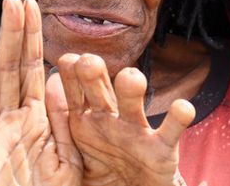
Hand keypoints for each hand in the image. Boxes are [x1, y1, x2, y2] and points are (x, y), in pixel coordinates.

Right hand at [0, 0, 81, 185]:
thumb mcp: (68, 153)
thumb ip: (62, 119)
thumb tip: (52, 78)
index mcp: (32, 114)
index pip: (31, 66)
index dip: (29, 35)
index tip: (29, 1)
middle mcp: (9, 122)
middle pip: (8, 73)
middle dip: (11, 38)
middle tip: (12, 1)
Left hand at [53, 53, 194, 185]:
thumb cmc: (99, 170)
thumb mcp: (72, 152)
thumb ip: (60, 123)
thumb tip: (48, 81)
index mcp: (84, 119)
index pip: (73, 90)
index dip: (70, 74)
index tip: (66, 60)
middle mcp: (110, 118)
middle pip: (100, 89)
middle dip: (94, 74)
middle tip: (88, 62)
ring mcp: (136, 130)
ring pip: (133, 103)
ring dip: (132, 88)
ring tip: (130, 77)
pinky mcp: (162, 149)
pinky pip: (171, 130)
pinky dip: (178, 118)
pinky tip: (182, 107)